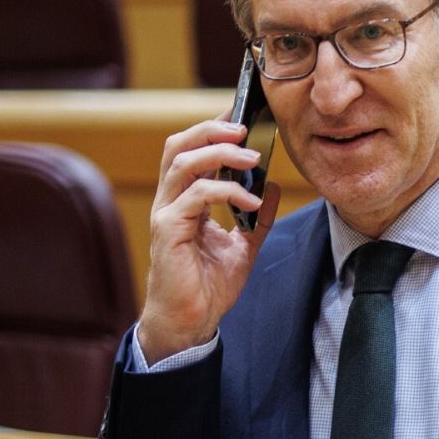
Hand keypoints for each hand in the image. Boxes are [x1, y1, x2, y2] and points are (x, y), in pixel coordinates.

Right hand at [137, 116, 281, 362]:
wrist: (191, 322)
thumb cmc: (209, 285)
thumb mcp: (244, 246)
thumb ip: (258, 217)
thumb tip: (272, 186)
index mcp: (185, 200)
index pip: (192, 151)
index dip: (213, 128)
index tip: (241, 116)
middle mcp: (171, 201)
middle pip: (179, 146)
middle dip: (211, 130)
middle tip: (244, 128)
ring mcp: (166, 214)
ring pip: (183, 163)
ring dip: (220, 153)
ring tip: (253, 158)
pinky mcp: (168, 230)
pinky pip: (195, 196)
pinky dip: (226, 192)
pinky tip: (250, 202)